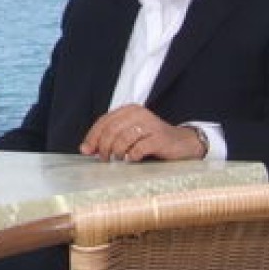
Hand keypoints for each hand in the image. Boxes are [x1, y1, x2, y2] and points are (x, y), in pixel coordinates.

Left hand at [79, 104, 206, 161]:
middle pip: (111, 130)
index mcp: (129, 110)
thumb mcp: (129, 134)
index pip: (104, 121)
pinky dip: (132, 156)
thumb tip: (85, 149)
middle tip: (103, 158)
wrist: (183, 144)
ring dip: (117, 152)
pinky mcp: (160, 138)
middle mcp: (139, 113)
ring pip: (123, 138)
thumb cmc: (152, 140)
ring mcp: (150, 125)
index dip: (92, 136)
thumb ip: (109, 138)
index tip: (85, 150)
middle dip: (103, 146)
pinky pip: (139, 148)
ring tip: (119, 159)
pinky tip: (133, 159)